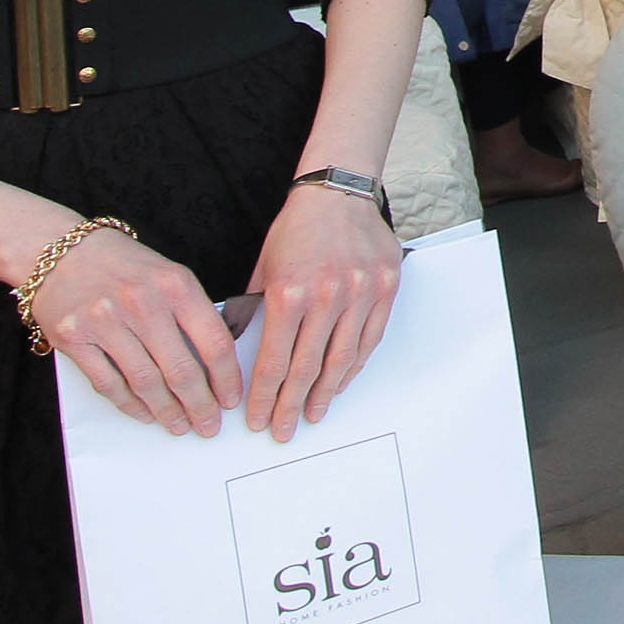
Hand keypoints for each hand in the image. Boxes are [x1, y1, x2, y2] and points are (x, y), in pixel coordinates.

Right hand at [30, 224, 243, 437]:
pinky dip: (130, 405)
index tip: (231, 400)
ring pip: (145, 383)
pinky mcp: (74, 338)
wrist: (59, 249)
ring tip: (179, 425)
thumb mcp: (167, 275)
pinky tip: (144, 414)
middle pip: (181, 370)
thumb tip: (216, 362)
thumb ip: (190, 312)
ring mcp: (105, 321)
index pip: (214, 341)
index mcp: (175, 284)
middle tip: (208, 425)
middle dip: (200, 406)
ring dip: (166, 411)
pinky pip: (109, 383)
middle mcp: (142, 302)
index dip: (226, 378)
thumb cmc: (122, 265)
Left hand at [240, 183, 401, 439]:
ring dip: (324, 394)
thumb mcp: (263, 268)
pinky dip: (353, 367)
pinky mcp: (385, 290)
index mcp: (289, 292)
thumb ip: (253, 311)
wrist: (338, 194)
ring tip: (311, 415)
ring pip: (341, 360)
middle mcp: (326, 296)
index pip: (275, 360)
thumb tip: (237, 355)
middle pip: (307, 369)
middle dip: (291, 405)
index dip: (265, 396)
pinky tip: (339, 383)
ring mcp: (360, 294)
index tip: (258, 419)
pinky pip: (369, 340)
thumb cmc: (296, 230)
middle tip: (282, 430)